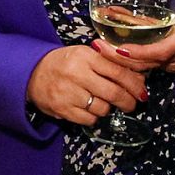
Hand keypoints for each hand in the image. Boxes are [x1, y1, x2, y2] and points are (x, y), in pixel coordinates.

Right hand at [27, 45, 146, 125]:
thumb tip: (139, 78)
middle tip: (132, 104)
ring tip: (103, 103)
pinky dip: (94, 117)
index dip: (134, 84)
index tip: (142, 92)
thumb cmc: (65, 63)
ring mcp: (68, 92)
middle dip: (128, 102)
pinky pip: (89, 119)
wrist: (32, 72)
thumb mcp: (85, 55)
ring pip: (102, 108)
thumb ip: (110, 63)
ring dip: (108, 109)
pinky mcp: (62, 109)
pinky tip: (89, 109)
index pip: (118, 72)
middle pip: (113, 93)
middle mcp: (77, 73)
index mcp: (85, 56)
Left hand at [107, 0, 174, 76]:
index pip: (153, 52)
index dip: (133, 52)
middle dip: (116, 58)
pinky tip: (120, 51)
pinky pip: (151, 67)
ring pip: (144, 68)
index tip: (113, 46)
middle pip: (141, 64)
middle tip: (94, 45)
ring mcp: (174, 66)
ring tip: (101, 47)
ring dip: (123, 60)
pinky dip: (134, 61)